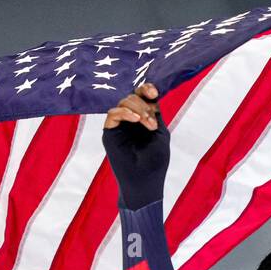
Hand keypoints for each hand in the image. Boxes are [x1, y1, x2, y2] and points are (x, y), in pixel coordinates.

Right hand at [102, 82, 169, 209]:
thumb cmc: (155, 161)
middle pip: (133, 97)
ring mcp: (120, 125)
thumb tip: (150, 96)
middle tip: (152, 123)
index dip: (146, 89)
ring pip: (123, 103)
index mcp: (144, 118)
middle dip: (144, 105)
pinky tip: (135, 119)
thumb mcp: (160, 132)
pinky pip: (113, 114)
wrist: (144, 180)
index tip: (154, 92)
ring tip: (148, 125)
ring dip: (138, 109)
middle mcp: (131, 120)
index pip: (142, 96)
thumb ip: (154, 113)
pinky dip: (124, 113)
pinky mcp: (110, 132)